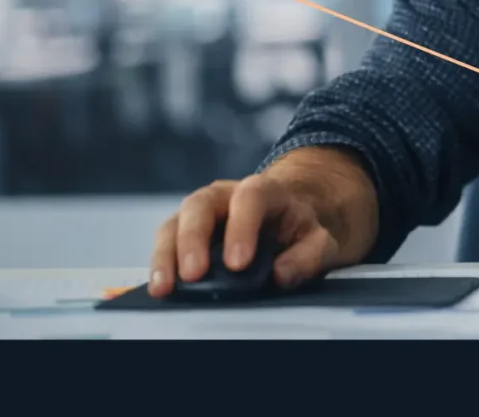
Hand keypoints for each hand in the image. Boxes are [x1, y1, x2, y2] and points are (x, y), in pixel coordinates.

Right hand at [147, 149, 374, 296]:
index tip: (238, 264)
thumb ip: (308, 256)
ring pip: (174, 223)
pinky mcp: (183, 231)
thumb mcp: (318, 240)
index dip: (241, 228)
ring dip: (166, 256)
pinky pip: (165, 243)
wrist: (285, 219)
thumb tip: (280, 274)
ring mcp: (200, 212)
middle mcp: (224, 195)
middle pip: (200, 205)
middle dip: (193, 240)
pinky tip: (160, 288)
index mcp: (264, 191)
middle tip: (193, 274)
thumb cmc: (299, 229)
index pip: (250, 198)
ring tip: (165, 287)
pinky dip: (160, 265)